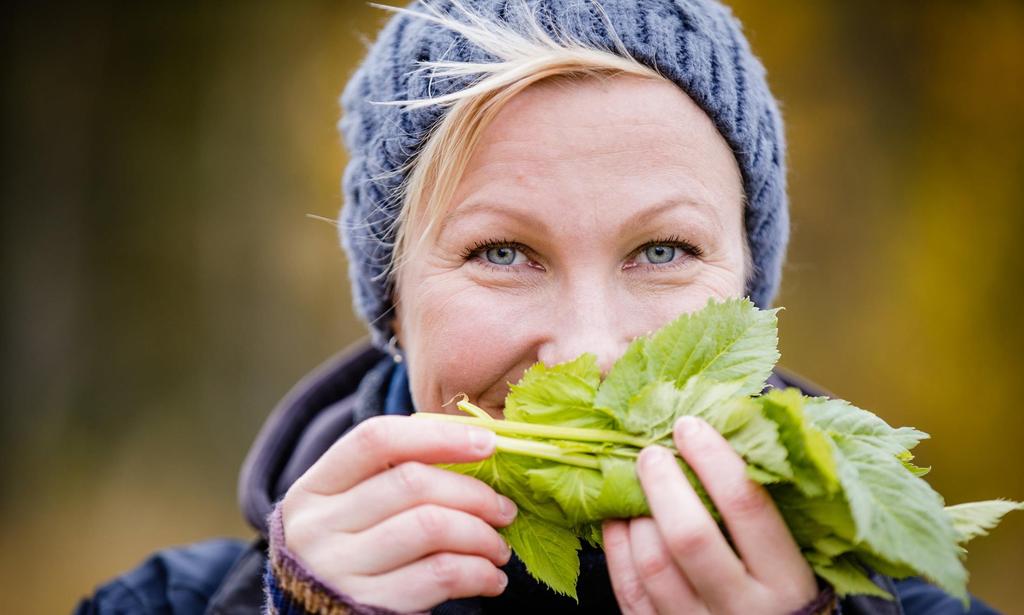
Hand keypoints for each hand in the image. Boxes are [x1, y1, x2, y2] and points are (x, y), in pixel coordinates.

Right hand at [280, 415, 517, 611]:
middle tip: (505, 509)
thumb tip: (476, 448)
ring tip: (499, 548)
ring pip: (431, 526)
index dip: (438, 434)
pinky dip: (478, 572)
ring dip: (481, 535)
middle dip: (473, 493)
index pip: (376, 439)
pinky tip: (490, 577)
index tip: (488, 442)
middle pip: (412, 483)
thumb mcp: (349, 513)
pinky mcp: (367, 606)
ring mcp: (337, 570)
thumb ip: (393, 480)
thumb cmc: (349, 559)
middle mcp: (317, 526)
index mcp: (314, 489)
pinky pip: (439, 574)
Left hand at [604, 416, 818, 613]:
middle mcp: (743, 610)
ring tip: (632, 483)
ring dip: (636, 515)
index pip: (747, 507)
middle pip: (689, 537)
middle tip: (650, 452)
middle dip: (664, 484)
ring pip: (653, 564)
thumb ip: (767, 514)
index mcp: (786, 584)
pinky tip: (617, 517)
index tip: (690, 427)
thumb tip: (722, 436)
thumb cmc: (784, 601)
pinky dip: (617, 546)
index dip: (713, 459)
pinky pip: (629, 589)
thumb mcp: (797, 564)